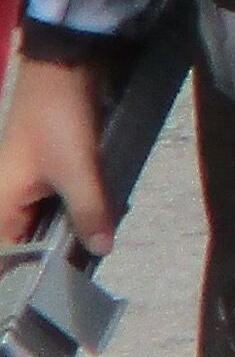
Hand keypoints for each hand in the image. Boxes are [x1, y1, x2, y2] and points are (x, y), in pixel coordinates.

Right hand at [0, 46, 110, 256]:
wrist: (64, 68)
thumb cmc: (59, 122)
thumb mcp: (78, 170)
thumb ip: (89, 212)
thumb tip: (101, 251)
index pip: (8, 253)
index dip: (31, 272)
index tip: (62, 288)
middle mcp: (5, 195)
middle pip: (29, 237)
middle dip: (60, 250)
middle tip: (91, 269)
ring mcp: (25, 180)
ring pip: (47, 218)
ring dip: (72, 227)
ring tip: (100, 244)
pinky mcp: (47, 167)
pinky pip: (58, 199)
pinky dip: (78, 207)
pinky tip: (102, 215)